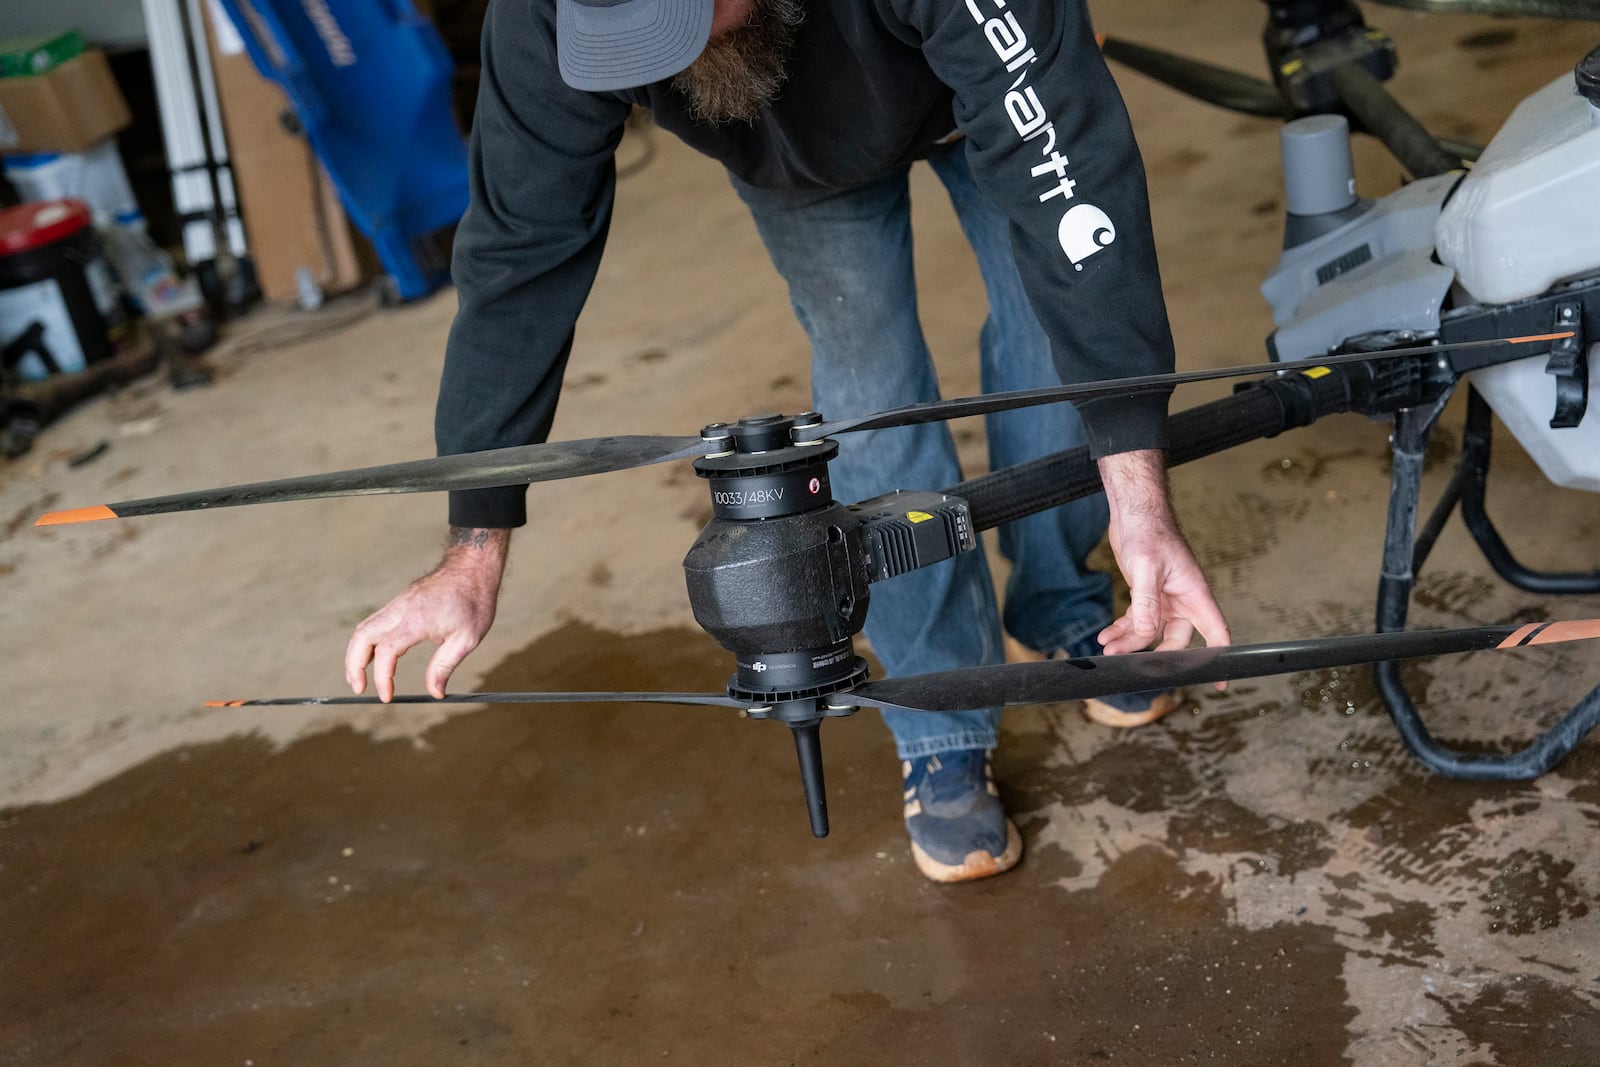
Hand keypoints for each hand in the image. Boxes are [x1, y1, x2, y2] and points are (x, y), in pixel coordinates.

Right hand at [345, 527, 510, 700]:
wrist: (473, 566)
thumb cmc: (474, 601)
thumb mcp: (467, 638)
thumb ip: (445, 666)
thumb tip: (435, 693)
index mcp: (416, 620)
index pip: (386, 652)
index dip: (382, 677)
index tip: (387, 697)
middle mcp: (401, 610)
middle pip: (362, 637)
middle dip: (354, 665)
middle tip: (359, 689)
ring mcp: (398, 604)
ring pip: (364, 627)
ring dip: (356, 653)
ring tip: (359, 677)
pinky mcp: (401, 602)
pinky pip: (375, 622)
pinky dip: (367, 641)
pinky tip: (373, 656)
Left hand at [1095, 451, 1230, 677]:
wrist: (1134, 513)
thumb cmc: (1149, 533)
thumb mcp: (1146, 567)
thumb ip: (1146, 601)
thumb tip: (1145, 633)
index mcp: (1194, 594)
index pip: (1217, 632)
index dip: (1219, 658)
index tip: (1220, 683)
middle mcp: (1183, 600)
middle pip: (1177, 640)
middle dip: (1154, 654)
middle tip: (1129, 664)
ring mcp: (1164, 598)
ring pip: (1151, 632)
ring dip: (1130, 643)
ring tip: (1107, 649)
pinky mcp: (1146, 594)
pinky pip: (1137, 620)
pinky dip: (1122, 629)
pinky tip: (1105, 636)